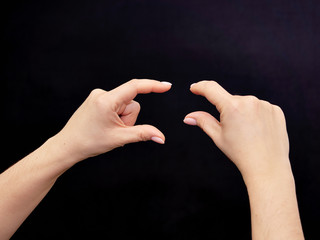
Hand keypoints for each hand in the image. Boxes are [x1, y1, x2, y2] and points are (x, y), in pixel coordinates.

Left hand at [54, 79, 171, 162]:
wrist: (68, 145)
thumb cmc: (89, 142)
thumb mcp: (119, 138)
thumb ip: (143, 134)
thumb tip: (161, 137)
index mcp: (107, 101)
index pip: (135, 87)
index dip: (153, 86)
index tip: (167, 86)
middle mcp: (101, 93)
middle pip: (131, 103)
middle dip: (129, 119)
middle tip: (117, 131)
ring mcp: (98, 96)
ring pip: (124, 105)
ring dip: (123, 119)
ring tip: (109, 129)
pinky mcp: (97, 99)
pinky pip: (116, 105)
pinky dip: (117, 116)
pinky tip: (105, 125)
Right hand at [184, 81, 290, 180]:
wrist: (267, 166)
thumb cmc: (241, 153)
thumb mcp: (218, 136)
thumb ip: (203, 121)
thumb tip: (188, 117)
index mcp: (232, 107)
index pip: (211, 89)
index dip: (200, 87)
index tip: (194, 88)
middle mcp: (249, 101)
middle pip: (231, 101)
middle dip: (228, 111)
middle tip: (232, 130)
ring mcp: (265, 105)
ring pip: (246, 104)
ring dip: (243, 113)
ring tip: (248, 133)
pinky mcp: (276, 110)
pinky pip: (261, 108)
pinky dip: (256, 116)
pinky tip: (258, 131)